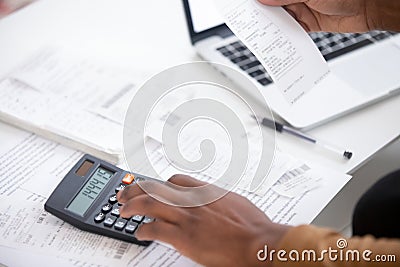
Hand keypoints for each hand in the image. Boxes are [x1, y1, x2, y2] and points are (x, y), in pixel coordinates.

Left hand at [117, 174, 290, 266]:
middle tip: (125, 192)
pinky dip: (143, 230)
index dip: (160, 184)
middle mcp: (192, 200)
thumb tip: (213, 202)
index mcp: (206, 191)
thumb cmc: (253, 226)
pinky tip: (139, 233)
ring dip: (132, 205)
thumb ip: (218, 200)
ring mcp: (187, 218)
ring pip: (149, 204)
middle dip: (136, 188)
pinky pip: (155, 230)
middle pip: (156, 187)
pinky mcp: (184, 237)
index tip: (153, 187)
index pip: (175, 180)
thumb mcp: (236, 203)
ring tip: (122, 210)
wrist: (259, 242)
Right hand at [259, 0, 399, 31]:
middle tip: (249, 21)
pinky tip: (277, 39)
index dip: (259, 1)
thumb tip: (263, 0)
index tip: (245, 7)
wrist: (370, 8)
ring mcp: (303, 7)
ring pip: (280, 17)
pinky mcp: (308, 22)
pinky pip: (292, 29)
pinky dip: (284, 36)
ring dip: (272, 25)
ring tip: (260, 33)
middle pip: (273, 3)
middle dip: (262, 12)